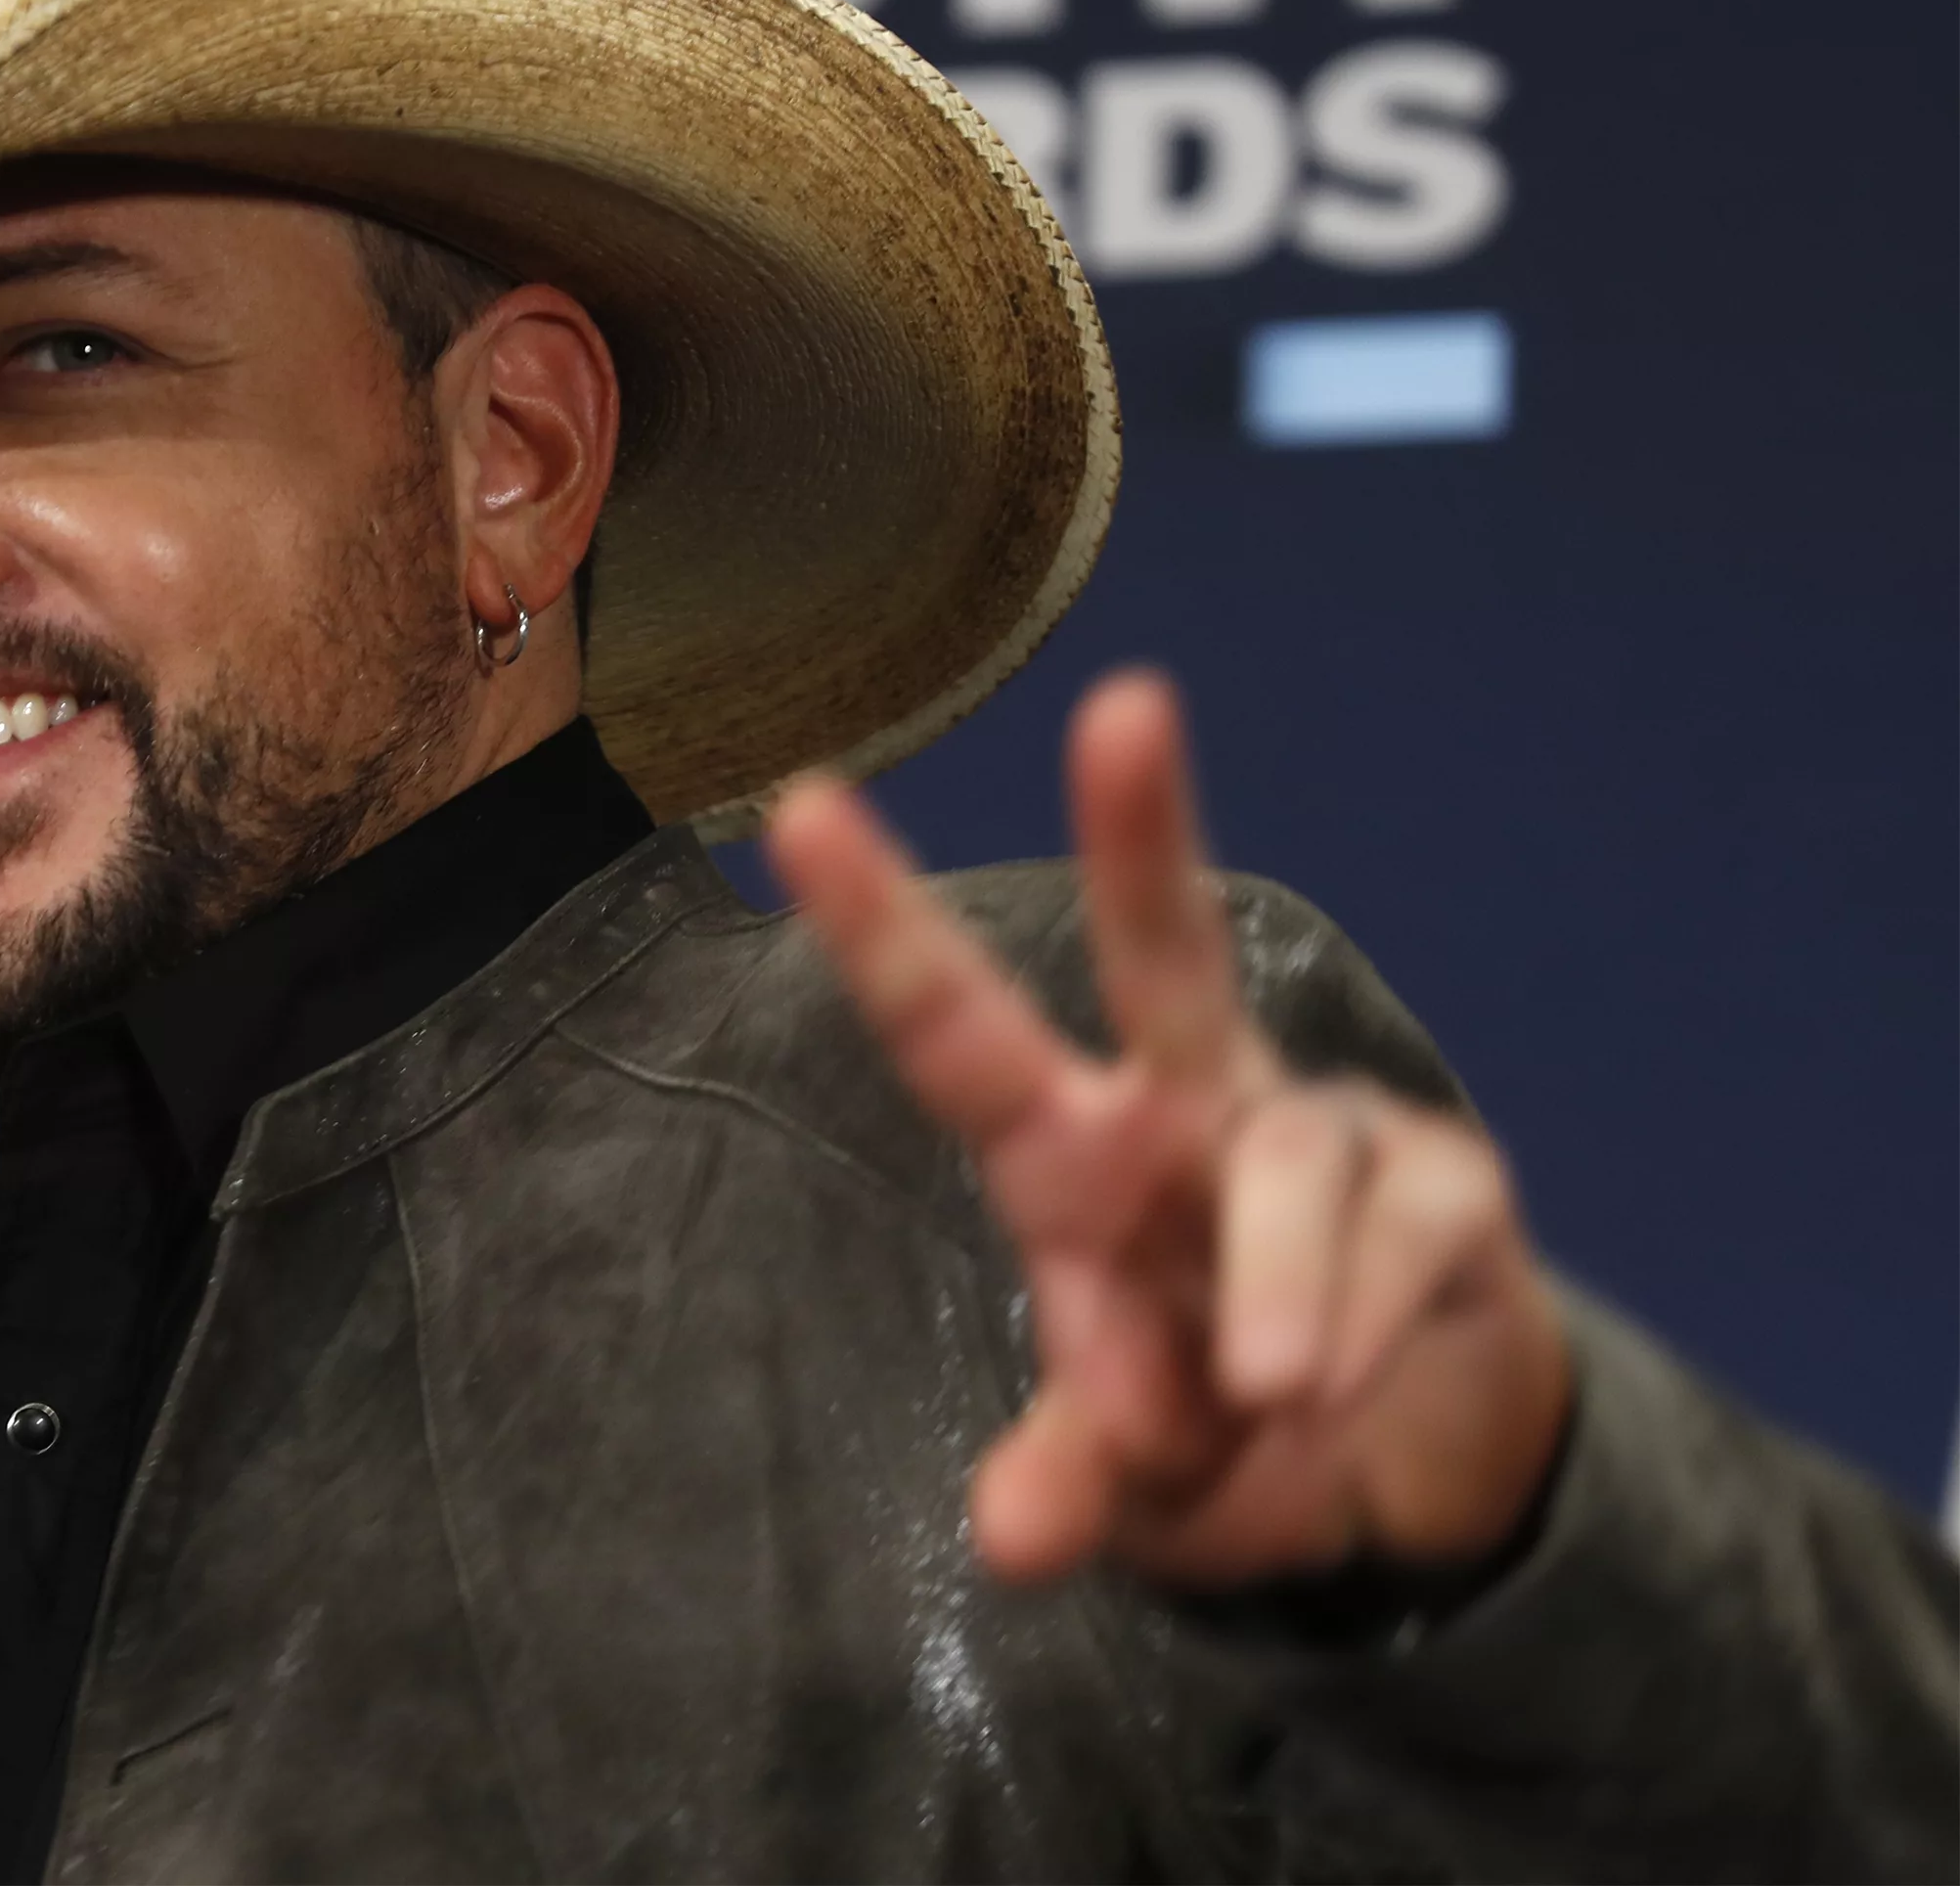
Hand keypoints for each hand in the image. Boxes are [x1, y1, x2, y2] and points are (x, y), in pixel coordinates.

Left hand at [765, 670, 1569, 1590]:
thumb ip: (1074, 1482)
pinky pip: (1401, 1238)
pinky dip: (1362, 1329)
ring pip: (1292, 1168)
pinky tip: (1333, 1392)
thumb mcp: (1129, 1480)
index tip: (802, 804)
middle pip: (1164, 948)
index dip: (877, 924)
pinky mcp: (1446, 1182)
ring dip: (1274, 1298)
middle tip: (1125, 708)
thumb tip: (1015, 1539)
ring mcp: (1321, 1127)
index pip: (957, 1032)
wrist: (1402, 1469)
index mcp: (1069, 1156)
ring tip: (1267, 1400)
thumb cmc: (1212, 1428)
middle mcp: (1188, 1103)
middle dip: (1144, 828)